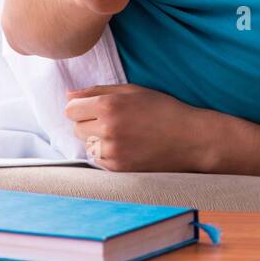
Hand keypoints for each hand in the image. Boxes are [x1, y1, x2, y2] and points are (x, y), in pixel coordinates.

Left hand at [64, 83, 215, 172]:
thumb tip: (68, 94)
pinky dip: (107, 153)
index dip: (81, 106)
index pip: (70, 108)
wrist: (191, 139)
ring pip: (86, 144)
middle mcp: (107, 129)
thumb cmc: (163, 109)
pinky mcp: (118, 169)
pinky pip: (99, 159)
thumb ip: (97, 91)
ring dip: (97, 139)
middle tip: (114, 120)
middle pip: (76, 127)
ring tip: (122, 134)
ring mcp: (112, 152)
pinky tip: (128, 146)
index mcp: (109, 106)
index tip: (94, 107)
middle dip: (89, 122)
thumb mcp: (132, 91)